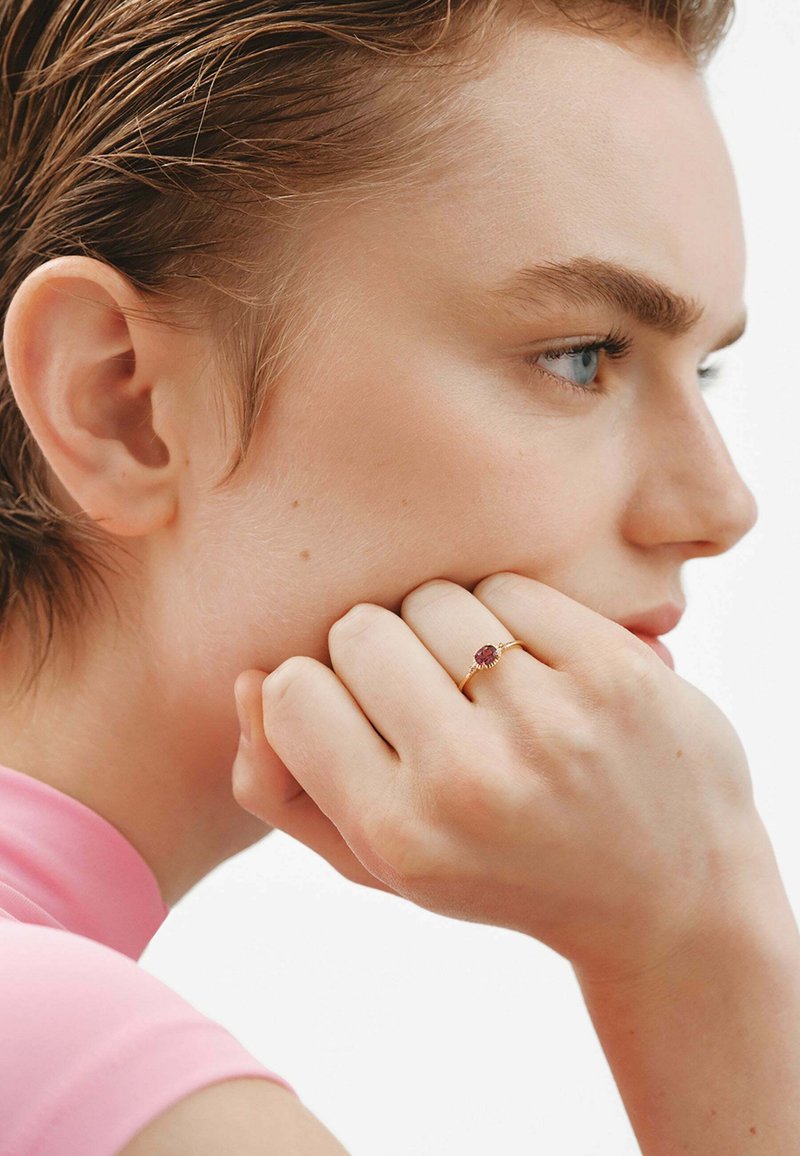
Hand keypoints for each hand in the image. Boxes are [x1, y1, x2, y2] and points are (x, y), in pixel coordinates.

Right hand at [231, 572, 766, 982]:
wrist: (668, 892)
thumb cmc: (502, 871)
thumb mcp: (380, 864)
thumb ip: (283, 787)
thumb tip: (248, 677)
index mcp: (401, 835)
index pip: (290, 693)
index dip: (312, 693)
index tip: (356, 720)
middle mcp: (471, 778)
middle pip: (358, 630)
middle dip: (377, 654)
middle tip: (426, 702)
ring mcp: (549, 718)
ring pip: (432, 599)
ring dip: (442, 630)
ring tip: (481, 687)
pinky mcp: (613, 669)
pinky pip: (508, 587)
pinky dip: (506, 616)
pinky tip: (532, 669)